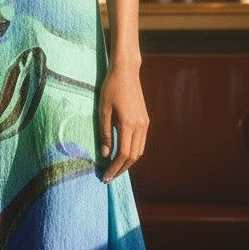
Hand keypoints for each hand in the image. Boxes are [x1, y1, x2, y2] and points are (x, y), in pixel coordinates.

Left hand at [98, 63, 148, 182]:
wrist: (126, 71)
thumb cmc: (111, 88)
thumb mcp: (103, 110)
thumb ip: (105, 133)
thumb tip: (106, 155)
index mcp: (128, 124)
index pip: (123, 154)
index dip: (114, 168)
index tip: (105, 176)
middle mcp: (140, 126)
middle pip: (133, 157)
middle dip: (121, 169)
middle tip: (108, 177)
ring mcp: (145, 123)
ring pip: (139, 151)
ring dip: (128, 163)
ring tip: (114, 169)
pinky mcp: (145, 120)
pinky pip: (141, 143)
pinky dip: (133, 153)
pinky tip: (122, 155)